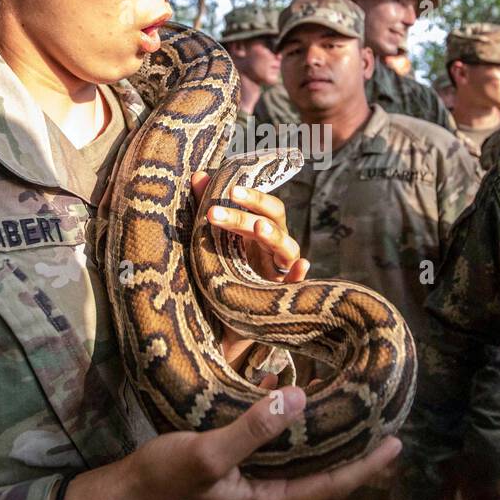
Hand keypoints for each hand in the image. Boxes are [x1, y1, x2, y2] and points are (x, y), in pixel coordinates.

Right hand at [59, 386, 401, 499]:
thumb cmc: (163, 479)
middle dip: (352, 447)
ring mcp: (252, 484)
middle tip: (380, 417)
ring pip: (301, 458)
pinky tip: (292, 392)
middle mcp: (268, 496)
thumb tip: (301, 397)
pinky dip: (288, 423)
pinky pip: (274, 447)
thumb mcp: (208, 453)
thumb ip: (254, 428)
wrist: (122, 493)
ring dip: (322, 432)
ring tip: (347, 402)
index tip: (397, 442)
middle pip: (322, 472)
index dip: (366, 465)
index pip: (331, 485)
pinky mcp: (235, 469)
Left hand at [190, 171, 309, 364]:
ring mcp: (281, 270)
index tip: (227, 189)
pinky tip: (301, 266)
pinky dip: (299, 273)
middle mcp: (275, 247)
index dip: (251, 196)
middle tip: (215, 213)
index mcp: (261, 231)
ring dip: (274, 236)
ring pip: (287, 247)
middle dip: (245, 215)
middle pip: (271, 222)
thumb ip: (210, 208)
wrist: (227, 324)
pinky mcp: (283, 295)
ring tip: (258, 228)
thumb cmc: (226, 273)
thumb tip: (199, 175)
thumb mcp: (216, 242)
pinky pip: (296, 282)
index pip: (264, 206)